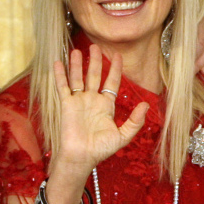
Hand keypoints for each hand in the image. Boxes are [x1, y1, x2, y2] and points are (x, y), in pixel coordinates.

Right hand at [52, 45, 148, 178]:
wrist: (81, 157)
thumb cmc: (101, 149)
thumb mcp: (122, 136)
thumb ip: (135, 121)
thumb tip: (145, 104)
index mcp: (106, 105)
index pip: (111, 82)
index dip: (115, 69)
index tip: (117, 56)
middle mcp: (92, 100)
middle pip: (94, 75)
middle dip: (95, 61)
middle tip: (95, 46)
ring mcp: (78, 101)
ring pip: (78, 78)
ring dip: (77, 64)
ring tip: (77, 50)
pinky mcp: (66, 104)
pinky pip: (62, 86)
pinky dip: (60, 74)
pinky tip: (58, 62)